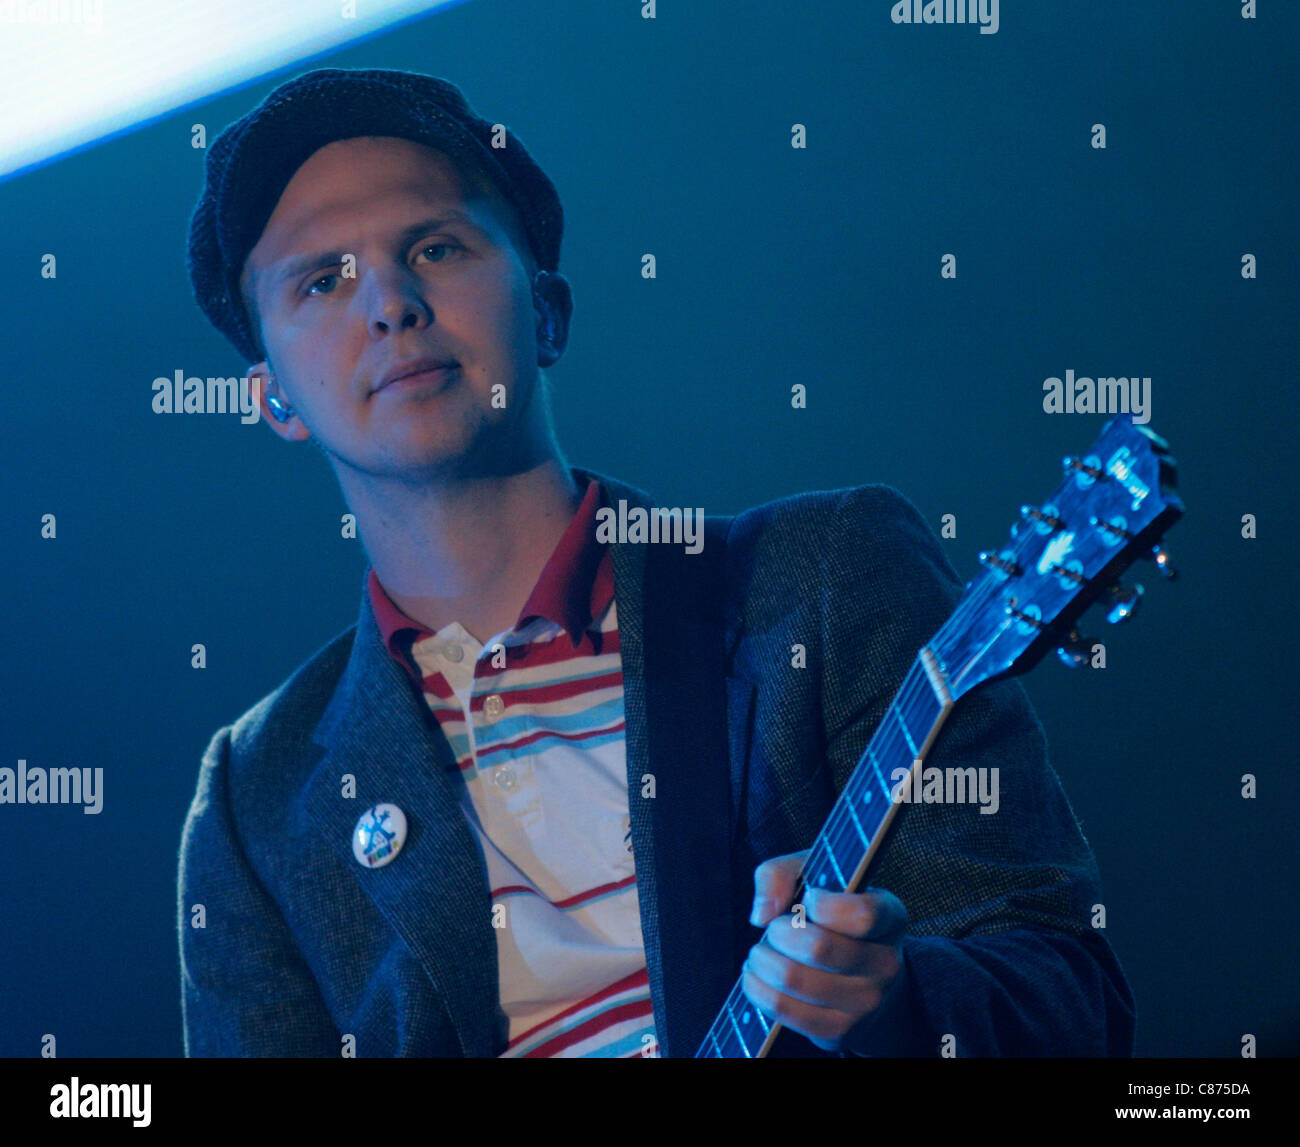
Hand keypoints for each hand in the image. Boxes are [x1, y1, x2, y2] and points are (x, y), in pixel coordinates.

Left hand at [742, 849, 908, 1052]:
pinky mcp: (841, 1030)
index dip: (823, 905)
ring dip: (761, 960)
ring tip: (760, 952)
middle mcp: (886, 963)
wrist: (863, 977)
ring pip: (794, 979)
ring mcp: (866, 1002)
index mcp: (890, 917)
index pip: (862, 915)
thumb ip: (781, 874)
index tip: (808, 899)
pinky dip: (757, 988)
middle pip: (818, 947)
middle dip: (779, 932)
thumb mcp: (814, 877)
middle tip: (774, 929)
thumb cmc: (831, 915)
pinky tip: (757, 975)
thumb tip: (762, 914)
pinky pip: (784, 1009)